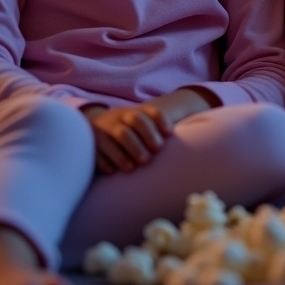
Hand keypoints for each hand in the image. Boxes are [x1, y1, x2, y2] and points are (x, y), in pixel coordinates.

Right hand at [82, 88, 214, 173]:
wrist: (90, 127)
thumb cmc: (124, 131)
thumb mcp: (137, 125)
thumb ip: (156, 130)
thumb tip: (194, 132)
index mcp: (132, 113)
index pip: (147, 112)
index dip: (159, 120)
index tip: (169, 134)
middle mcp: (118, 118)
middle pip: (134, 121)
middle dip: (144, 137)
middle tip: (152, 155)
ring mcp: (103, 129)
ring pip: (115, 136)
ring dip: (126, 151)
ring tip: (134, 167)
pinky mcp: (90, 143)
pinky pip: (96, 151)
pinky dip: (105, 161)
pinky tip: (113, 172)